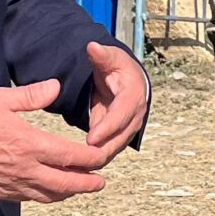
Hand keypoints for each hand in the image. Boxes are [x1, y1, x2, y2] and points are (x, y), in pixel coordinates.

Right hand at [0, 81, 108, 203]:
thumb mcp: (3, 98)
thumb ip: (33, 95)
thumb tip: (56, 86)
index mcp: (29, 144)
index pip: (69, 156)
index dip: (90, 160)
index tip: (101, 158)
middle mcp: (25, 169)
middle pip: (64, 183)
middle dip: (86, 184)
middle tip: (100, 183)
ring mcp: (13, 184)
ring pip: (48, 195)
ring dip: (68, 193)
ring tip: (80, 188)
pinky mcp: (1, 192)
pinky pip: (30, 199)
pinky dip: (46, 196)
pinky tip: (50, 191)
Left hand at [83, 42, 148, 162]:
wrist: (129, 80)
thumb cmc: (118, 68)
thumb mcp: (111, 58)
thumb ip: (101, 55)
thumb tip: (92, 47)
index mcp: (133, 96)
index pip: (121, 115)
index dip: (107, 127)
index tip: (90, 138)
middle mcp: (135, 115)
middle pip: (120, 138)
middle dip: (102, 150)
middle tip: (82, 160)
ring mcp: (129, 128)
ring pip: (115, 148)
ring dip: (99, 158)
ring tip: (79, 169)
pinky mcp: (121, 136)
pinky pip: (109, 150)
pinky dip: (97, 159)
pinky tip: (80, 168)